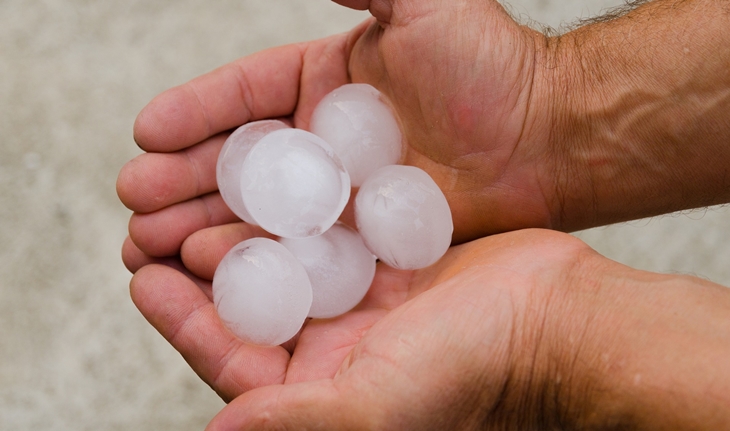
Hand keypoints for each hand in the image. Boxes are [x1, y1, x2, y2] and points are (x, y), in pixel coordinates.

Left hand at [128, 228, 729, 429]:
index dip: (182, 318)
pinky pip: (326, 227)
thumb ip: (298, 418)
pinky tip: (270, 176)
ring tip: (196, 192)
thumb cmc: (474, 371)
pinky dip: (295, 205)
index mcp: (321, 385)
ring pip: (282, 258)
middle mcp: (334, 344)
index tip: (144, 276)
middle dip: (197, 268)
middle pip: (249, 302)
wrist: (557, 321)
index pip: (232, 354)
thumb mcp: (377, 401)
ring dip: (239, 228)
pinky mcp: (386, 257)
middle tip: (152, 226)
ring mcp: (361, 297)